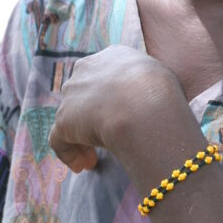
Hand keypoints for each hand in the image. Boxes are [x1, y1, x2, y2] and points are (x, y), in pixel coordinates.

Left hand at [49, 45, 183, 172]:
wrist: (144, 106)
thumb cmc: (161, 92)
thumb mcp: (162, 77)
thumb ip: (148, 83)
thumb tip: (149, 96)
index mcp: (111, 56)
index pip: (104, 75)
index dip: (108, 97)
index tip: (119, 115)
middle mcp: (86, 68)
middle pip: (83, 94)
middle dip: (90, 116)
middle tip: (104, 138)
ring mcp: (72, 94)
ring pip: (71, 117)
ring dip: (81, 138)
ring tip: (95, 159)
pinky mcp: (64, 119)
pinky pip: (60, 140)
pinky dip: (69, 153)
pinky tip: (82, 166)